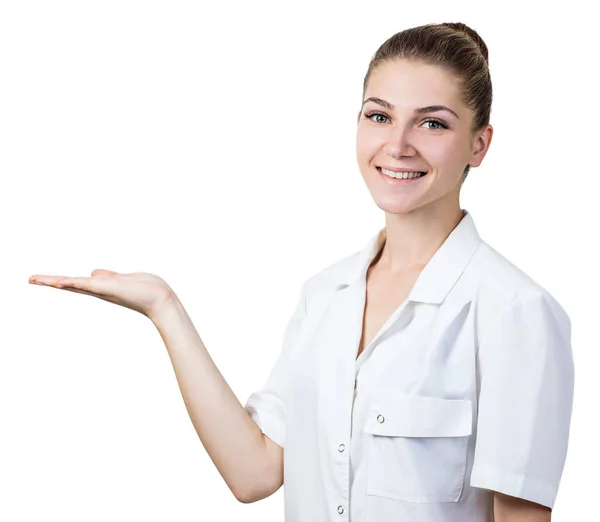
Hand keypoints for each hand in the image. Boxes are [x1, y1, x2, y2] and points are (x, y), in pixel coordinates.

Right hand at [28, 269, 176, 319]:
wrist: (161, 300)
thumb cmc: (147, 290)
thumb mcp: (124, 279)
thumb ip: (108, 276)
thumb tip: (93, 273)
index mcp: (102, 287)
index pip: (76, 282)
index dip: (60, 281)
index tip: (41, 279)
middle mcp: (100, 290)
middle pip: (70, 285)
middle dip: (50, 282)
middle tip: (30, 279)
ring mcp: (103, 290)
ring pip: (75, 284)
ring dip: (55, 281)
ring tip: (36, 279)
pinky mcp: (109, 288)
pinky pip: (88, 284)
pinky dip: (74, 282)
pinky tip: (60, 281)